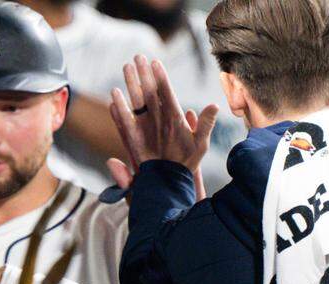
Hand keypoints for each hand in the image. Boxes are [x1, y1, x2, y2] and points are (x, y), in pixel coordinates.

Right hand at [106, 56, 216, 186]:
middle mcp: (157, 119)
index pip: (166, 93)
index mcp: (173, 117)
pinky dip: (119, 109)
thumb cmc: (186, 163)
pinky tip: (114, 96)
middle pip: (149, 92)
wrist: (170, 182)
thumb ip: (205, 125)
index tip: (156, 62)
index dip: (161, 78)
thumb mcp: (199, 144)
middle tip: (138, 56)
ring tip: (127, 67)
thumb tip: (214, 106)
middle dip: (143, 74)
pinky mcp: (133, 138)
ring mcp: (144, 127)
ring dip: (131, 84)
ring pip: (136, 101)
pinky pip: (124, 121)